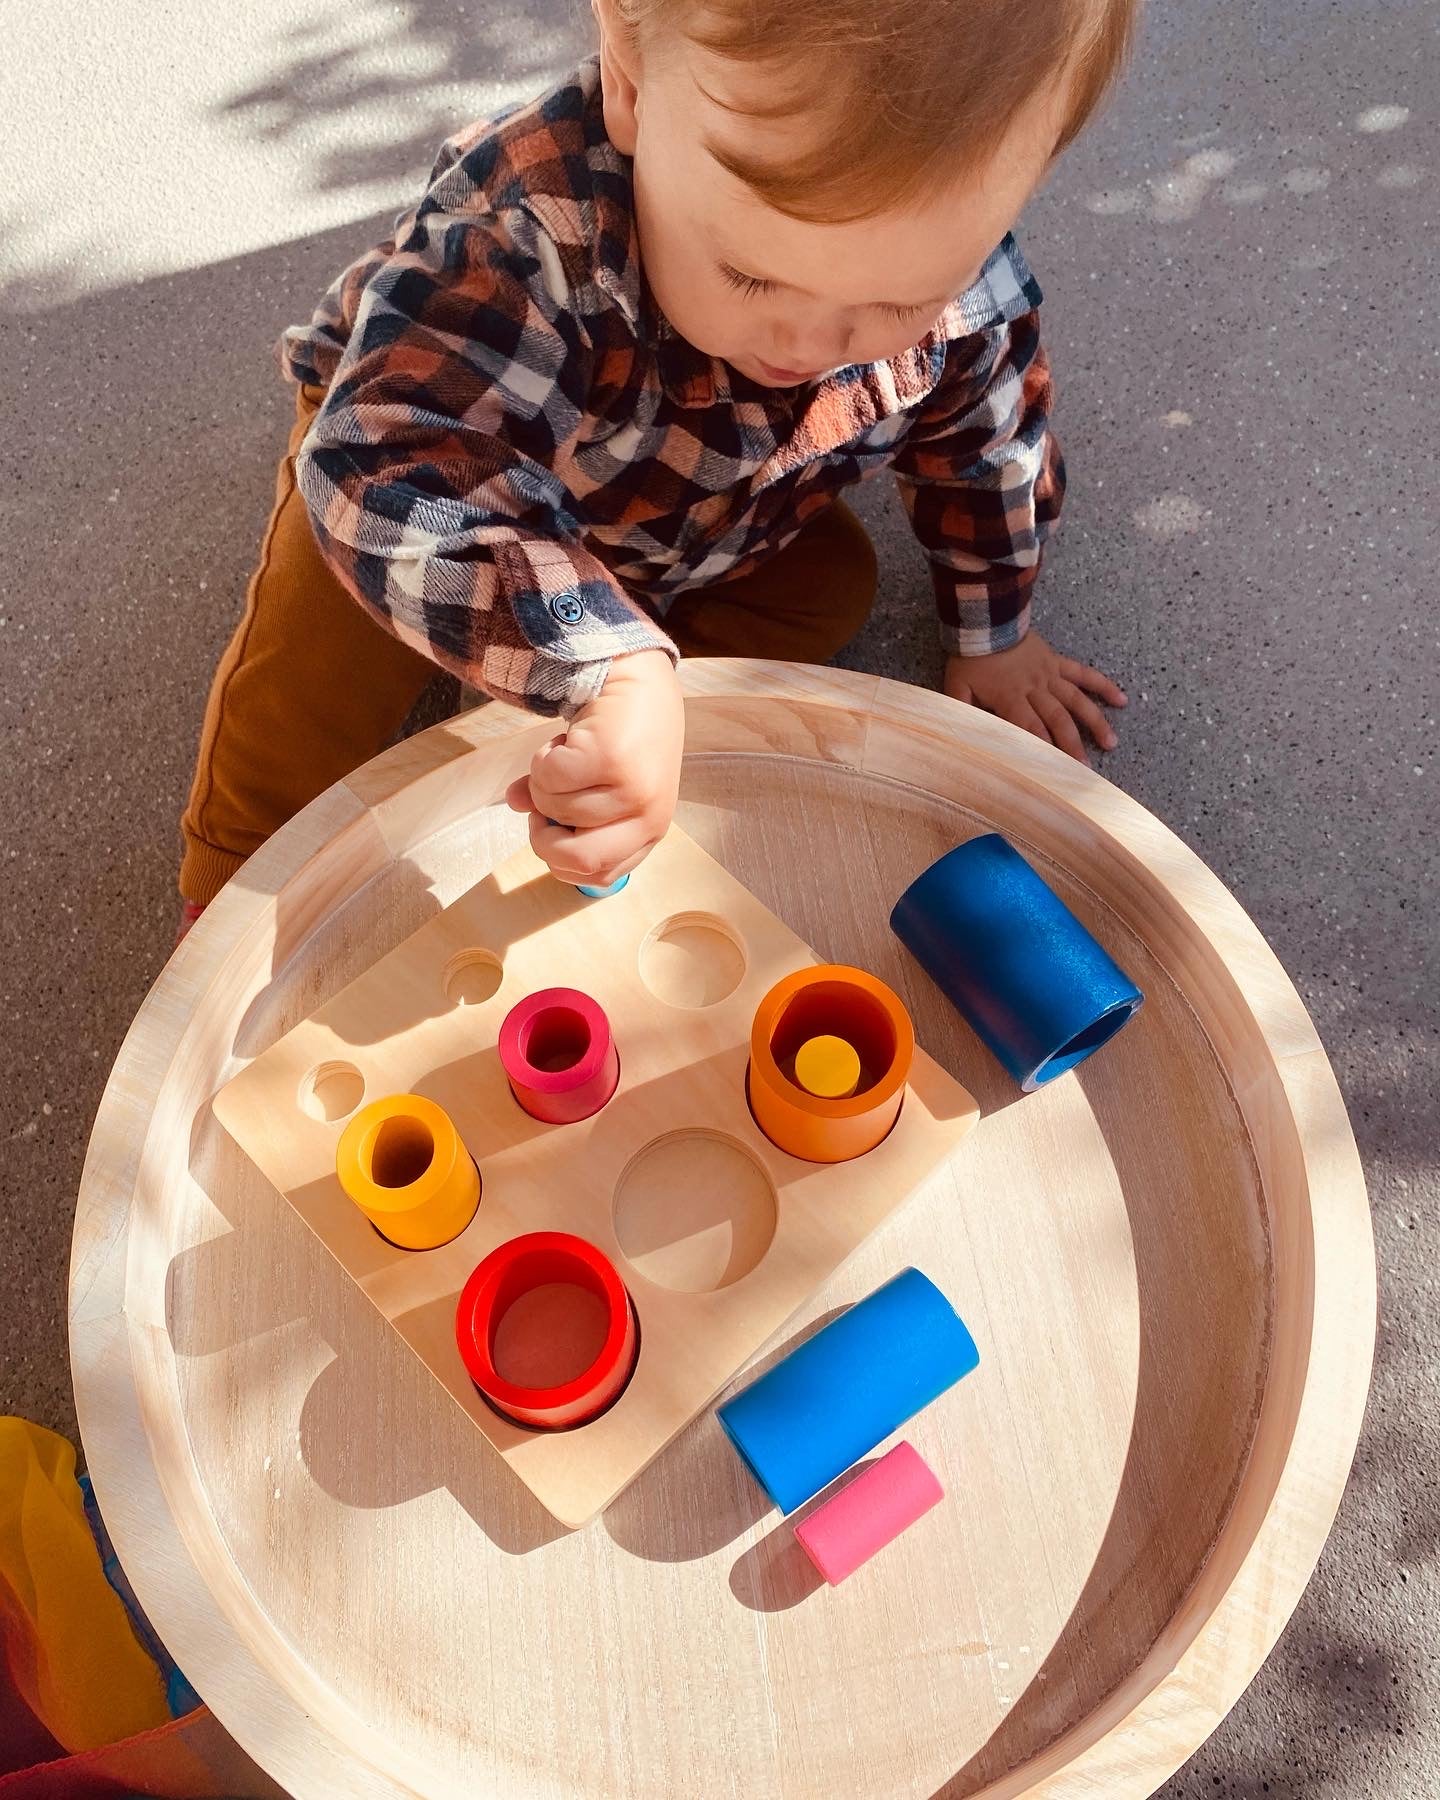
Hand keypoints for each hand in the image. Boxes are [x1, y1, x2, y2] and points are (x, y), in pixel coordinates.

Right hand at [505, 650, 683, 886]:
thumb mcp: (600, 782)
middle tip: (540, 807)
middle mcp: (648, 816)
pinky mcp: (611, 758)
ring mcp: (632, 789)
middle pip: (577, 860)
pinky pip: (549, 776)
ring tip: (564, 755)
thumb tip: (515, 803)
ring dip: (543, 781)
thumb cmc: (622, 736)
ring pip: (555, 808)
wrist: (639, 679)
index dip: (560, 858)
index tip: (550, 827)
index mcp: (649, 831)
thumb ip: (560, 804)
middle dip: (542, 838)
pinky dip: (543, 758)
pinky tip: (564, 740)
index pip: (597, 876)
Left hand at [944, 633, 1126, 761]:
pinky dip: (1103, 685)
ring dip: (1095, 722)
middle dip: (1072, 745)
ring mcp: (1050, 675)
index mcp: (1010, 698)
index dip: (1044, 749)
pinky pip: (1083, 674)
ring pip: (1076, 700)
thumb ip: (961, 712)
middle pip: (1057, 720)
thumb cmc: (971, 657)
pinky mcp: (1057, 662)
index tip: (1056, 770)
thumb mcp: (957, 687)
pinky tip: (1121, 699)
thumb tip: (959, 737)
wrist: (986, 620)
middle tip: (1085, 769)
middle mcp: (1035, 689)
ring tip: (1111, 742)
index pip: (1030, 729)